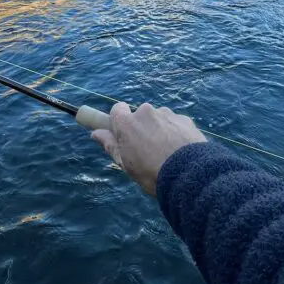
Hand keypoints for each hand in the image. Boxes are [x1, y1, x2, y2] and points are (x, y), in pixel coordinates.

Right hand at [91, 102, 206, 196]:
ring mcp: (167, 114)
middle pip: (140, 115)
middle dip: (142, 127)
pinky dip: (175, 132)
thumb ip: (110, 145)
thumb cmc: (151, 172)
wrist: (187, 174)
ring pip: (159, 118)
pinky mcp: (185, 118)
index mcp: (127, 123)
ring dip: (160, 129)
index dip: (119, 120)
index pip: (117, 109)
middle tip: (148, 149)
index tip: (123, 133)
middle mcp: (146, 112)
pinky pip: (175, 123)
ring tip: (167, 152)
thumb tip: (95, 133)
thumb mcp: (125, 163)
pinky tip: (180, 149)